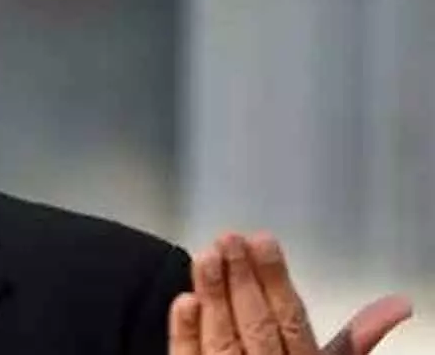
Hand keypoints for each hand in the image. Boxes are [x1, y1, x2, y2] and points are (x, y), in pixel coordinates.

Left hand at [169, 233, 412, 354]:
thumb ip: (355, 341)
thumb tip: (398, 304)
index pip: (291, 322)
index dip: (276, 280)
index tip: (262, 240)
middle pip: (256, 328)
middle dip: (242, 281)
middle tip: (228, 239)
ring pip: (222, 342)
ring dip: (213, 298)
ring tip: (205, 257)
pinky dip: (186, 334)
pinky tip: (184, 302)